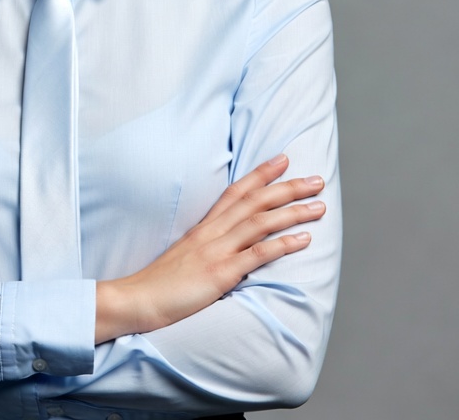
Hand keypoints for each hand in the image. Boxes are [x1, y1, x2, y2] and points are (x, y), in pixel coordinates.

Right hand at [95, 154, 324, 341]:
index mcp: (203, 226)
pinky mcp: (220, 273)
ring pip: (260, 222)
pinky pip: (257, 254)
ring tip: (319, 206)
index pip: (236, 191)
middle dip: (287, 187)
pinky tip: (303, 239)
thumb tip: (229, 244)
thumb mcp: (185, 254)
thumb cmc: (162, 283)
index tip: (283, 160)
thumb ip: (207, 245)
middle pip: (254, 201)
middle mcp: (212, 232)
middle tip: (316, 179)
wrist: (138, 299)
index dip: (261, 174)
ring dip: (292, 212)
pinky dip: (282, 244)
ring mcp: (216, 251)